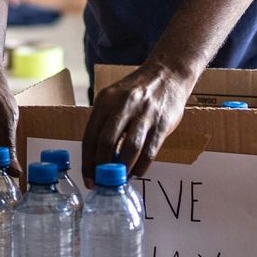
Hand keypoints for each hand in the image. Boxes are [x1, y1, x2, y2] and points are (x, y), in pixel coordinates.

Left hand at [82, 60, 195, 177]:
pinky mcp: (162, 122)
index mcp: (106, 100)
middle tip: (104, 183)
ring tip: (121, 179)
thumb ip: (106, 122)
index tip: (89, 179)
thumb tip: (97, 156)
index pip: (90, 136)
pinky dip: (142, 166)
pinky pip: (150, 150)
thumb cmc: (137, 90)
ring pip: (130, 148)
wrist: (168, 73)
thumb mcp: (114, 98)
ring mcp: (144, 113)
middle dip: (103, 168)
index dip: (88, 162)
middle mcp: (123, 105)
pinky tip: (137, 172)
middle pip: (107, 142)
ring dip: (124, 169)